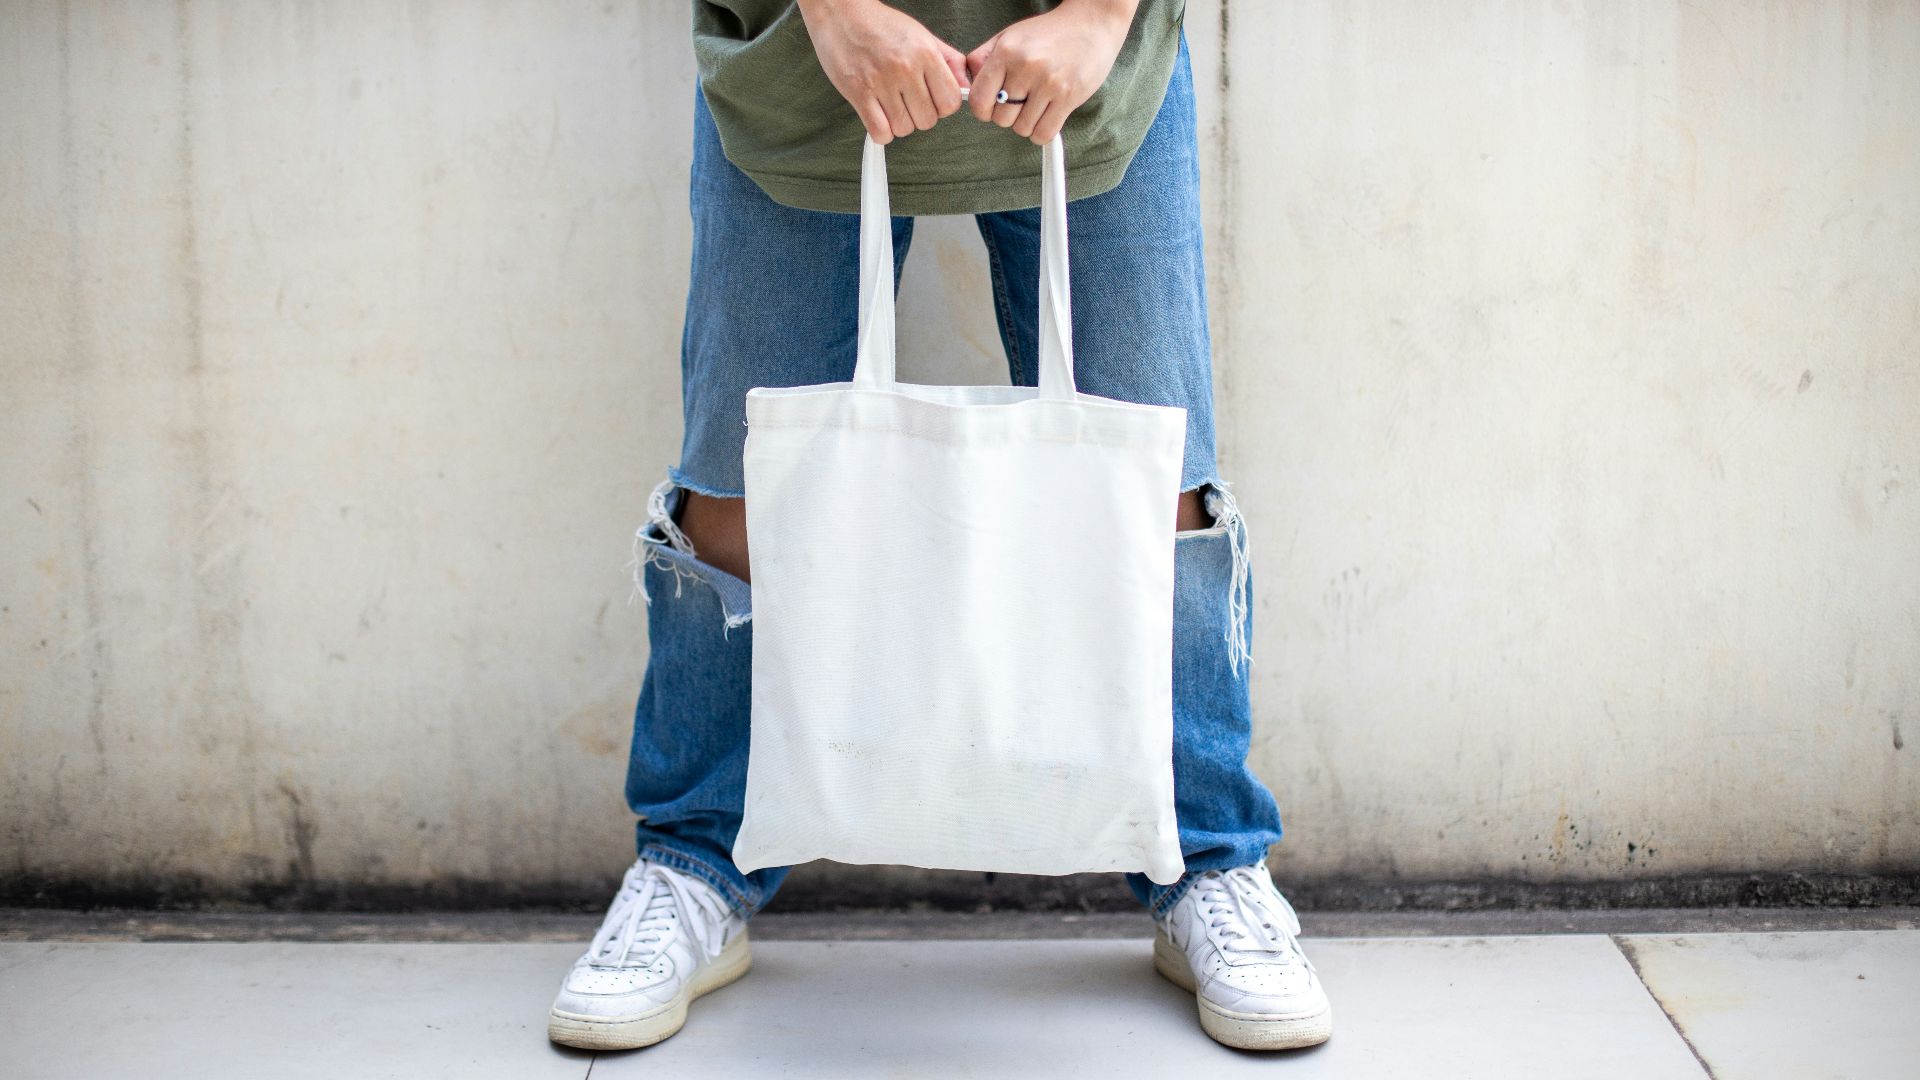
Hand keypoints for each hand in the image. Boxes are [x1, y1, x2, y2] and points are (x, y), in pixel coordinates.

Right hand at [798, 0, 969, 143]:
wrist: (841, 13)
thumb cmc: (881, 25)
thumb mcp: (922, 35)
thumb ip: (948, 61)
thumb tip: (965, 86)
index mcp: (925, 53)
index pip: (950, 102)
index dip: (943, 106)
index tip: (932, 99)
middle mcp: (905, 68)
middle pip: (928, 120)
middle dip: (920, 115)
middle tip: (908, 102)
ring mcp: (881, 82)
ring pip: (904, 129)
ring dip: (899, 123)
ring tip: (891, 105)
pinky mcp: (858, 93)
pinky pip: (880, 132)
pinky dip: (881, 132)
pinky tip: (879, 117)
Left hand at [965, 0, 1138, 144]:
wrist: (1091, 23)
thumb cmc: (1048, 33)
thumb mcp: (1009, 36)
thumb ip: (983, 59)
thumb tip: (967, 85)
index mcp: (1006, 52)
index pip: (979, 100)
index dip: (983, 110)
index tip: (992, 106)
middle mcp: (1025, 67)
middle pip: (1001, 119)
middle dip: (1008, 116)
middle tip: (1021, 102)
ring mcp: (1048, 83)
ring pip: (1022, 129)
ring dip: (1027, 124)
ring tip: (1037, 106)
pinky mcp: (1069, 96)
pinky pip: (1044, 133)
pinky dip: (1042, 132)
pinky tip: (1047, 117)